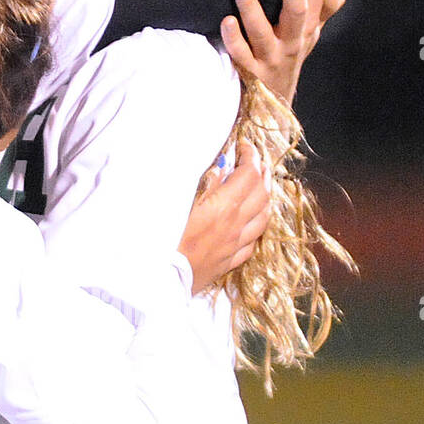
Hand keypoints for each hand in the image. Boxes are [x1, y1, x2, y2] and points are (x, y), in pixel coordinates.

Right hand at [177, 141, 269, 292]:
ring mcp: (234, 245)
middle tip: (254, 160)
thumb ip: (204, 182)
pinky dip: (257, 223)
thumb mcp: (178, 202)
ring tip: (261, 185)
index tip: (245, 145)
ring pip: (263, 217)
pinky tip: (252, 220)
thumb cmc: (162, 237)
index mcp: (223, 207)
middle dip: (262, 172)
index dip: (251, 156)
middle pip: (262, 193)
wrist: (157, 278)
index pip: (249, 175)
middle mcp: (235, 225)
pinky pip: (253, 241)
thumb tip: (222, 166)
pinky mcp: (228, 262)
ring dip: (266, 196)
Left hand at [221, 0, 345, 102]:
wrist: (274, 103)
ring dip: (252, 8)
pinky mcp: (252, 73)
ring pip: (264, 32)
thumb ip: (322, 7)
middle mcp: (294, 39)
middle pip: (298, 8)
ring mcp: (273, 57)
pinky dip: (233, 40)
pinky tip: (224, 22)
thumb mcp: (309, 33)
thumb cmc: (288, 56)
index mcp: (309, 23)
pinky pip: (242, 56)